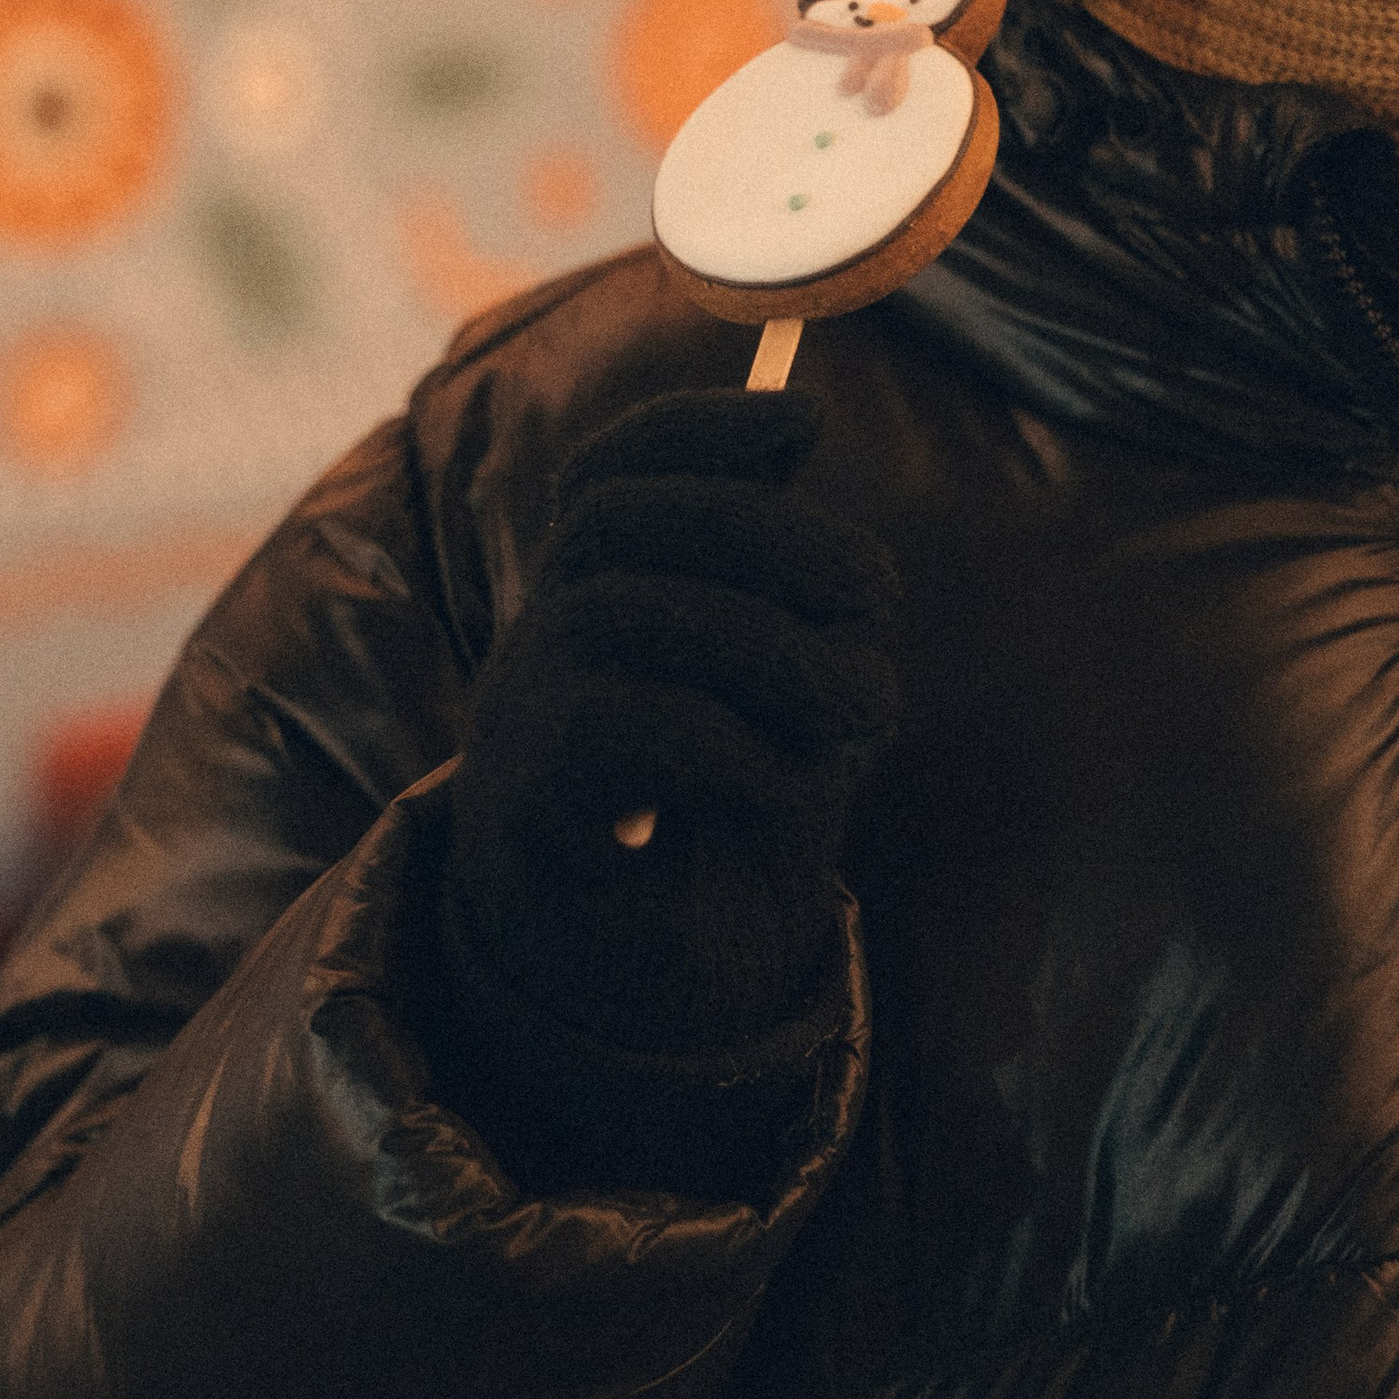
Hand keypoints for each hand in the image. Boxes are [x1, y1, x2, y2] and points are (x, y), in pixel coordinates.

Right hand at [447, 387, 898, 1058]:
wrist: (642, 976)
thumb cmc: (724, 802)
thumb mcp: (781, 679)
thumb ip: (794, 588)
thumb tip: (816, 466)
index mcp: (601, 587)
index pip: (617, 465)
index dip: (701, 425)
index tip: (807, 422)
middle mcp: (542, 629)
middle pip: (621, 517)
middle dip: (767, 534)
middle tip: (877, 596)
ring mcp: (520, 710)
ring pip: (622, 609)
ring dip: (770, 650)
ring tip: (860, 708)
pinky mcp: (525, 803)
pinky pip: (616, 726)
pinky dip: (726, 747)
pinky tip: (783, 785)